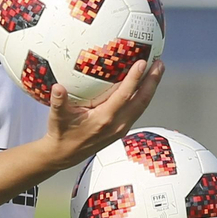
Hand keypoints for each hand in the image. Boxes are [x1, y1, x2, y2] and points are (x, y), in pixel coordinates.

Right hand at [45, 59, 164, 166]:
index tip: (142, 62)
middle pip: (141, 101)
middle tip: (160, 62)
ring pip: (141, 105)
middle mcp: (116, 124)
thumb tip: (57, 86)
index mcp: (103, 119)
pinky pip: (137, 109)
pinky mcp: (121, 129)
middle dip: (152, 81)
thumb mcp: (57, 117)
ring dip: (151, 87)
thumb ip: (58, 101)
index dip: (134, 79)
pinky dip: (143, 95)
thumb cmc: (61, 133)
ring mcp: (121, 128)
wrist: (64, 155)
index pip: (124, 96)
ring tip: (157, 69)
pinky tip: (144, 84)